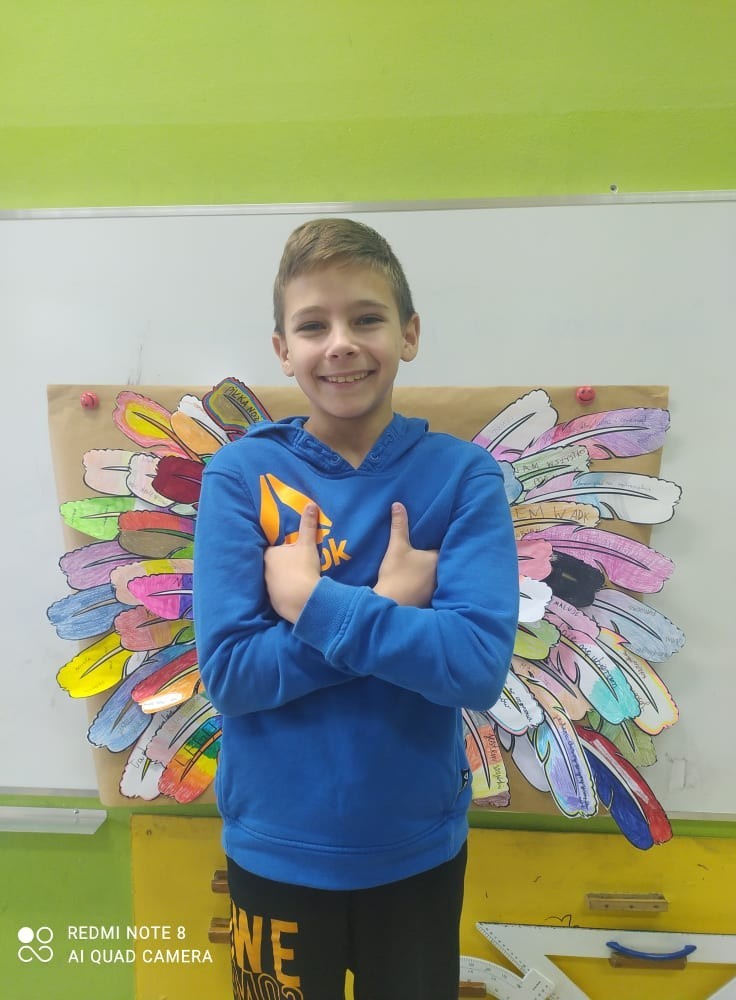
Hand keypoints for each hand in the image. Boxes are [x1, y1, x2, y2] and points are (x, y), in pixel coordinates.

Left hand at [264, 503, 321, 622]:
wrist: (302, 600)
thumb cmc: (303, 569)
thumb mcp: (307, 545)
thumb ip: (307, 525)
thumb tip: (310, 504)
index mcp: (269, 555)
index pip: (270, 548)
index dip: (279, 548)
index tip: (288, 549)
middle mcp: (263, 570)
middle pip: (271, 564)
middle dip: (280, 563)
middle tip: (294, 563)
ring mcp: (267, 587)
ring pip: (273, 579)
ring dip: (282, 578)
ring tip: (295, 577)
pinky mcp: (273, 601)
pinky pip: (278, 593)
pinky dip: (284, 591)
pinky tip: (294, 591)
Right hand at [374, 502, 438, 606]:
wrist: (389, 602)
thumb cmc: (396, 573)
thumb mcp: (397, 547)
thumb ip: (399, 525)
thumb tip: (398, 504)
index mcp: (437, 559)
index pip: (447, 547)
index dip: (445, 542)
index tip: (444, 535)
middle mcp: (442, 574)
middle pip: (445, 561)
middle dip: (442, 557)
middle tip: (435, 549)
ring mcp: (437, 588)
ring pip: (440, 575)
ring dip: (436, 571)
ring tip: (430, 564)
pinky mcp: (429, 598)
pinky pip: (433, 586)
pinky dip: (429, 583)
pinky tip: (422, 581)